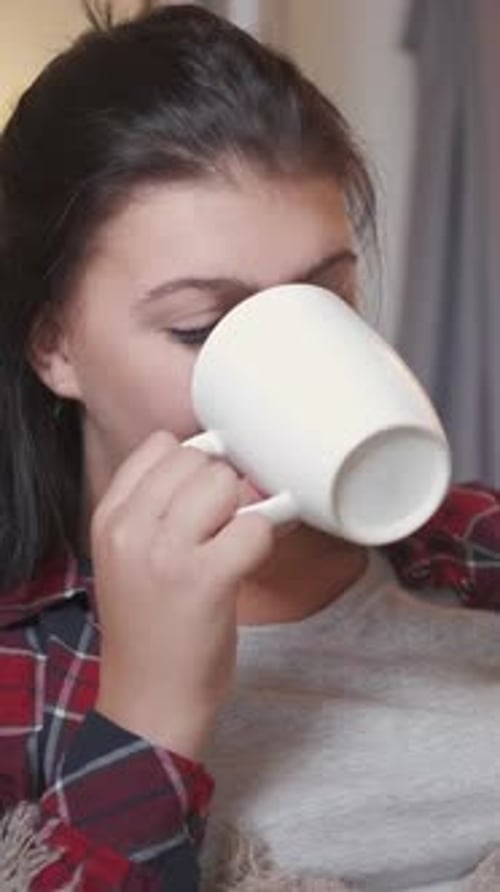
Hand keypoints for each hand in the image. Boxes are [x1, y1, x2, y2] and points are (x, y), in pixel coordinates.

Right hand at [92, 430, 272, 758]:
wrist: (149, 702)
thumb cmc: (150, 628)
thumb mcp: (129, 558)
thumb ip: (159, 510)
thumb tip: (230, 467)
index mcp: (109, 518)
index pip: (160, 446)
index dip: (192, 465)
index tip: (202, 498)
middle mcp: (130, 529)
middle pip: (198, 459)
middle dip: (221, 487)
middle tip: (222, 529)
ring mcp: (166, 553)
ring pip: (225, 483)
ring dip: (242, 511)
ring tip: (232, 548)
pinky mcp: (205, 579)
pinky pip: (254, 527)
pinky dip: (263, 541)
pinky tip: (246, 566)